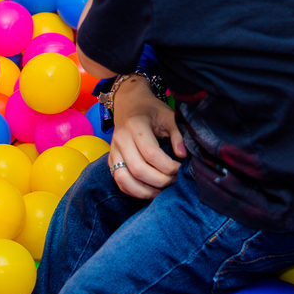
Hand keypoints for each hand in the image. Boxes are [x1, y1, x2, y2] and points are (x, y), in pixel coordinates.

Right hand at [106, 76, 186, 198]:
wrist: (128, 102)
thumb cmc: (151, 109)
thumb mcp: (168, 115)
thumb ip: (177, 134)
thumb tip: (183, 156)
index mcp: (136, 126)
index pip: (151, 154)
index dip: (168, 166)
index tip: (179, 168)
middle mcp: (121, 139)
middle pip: (138, 169)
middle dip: (159, 180)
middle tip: (173, 180)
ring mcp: (113, 151)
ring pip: (124, 179)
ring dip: (144, 190)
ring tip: (161, 191)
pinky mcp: (110, 159)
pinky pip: (119, 181)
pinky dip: (133, 190)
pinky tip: (148, 191)